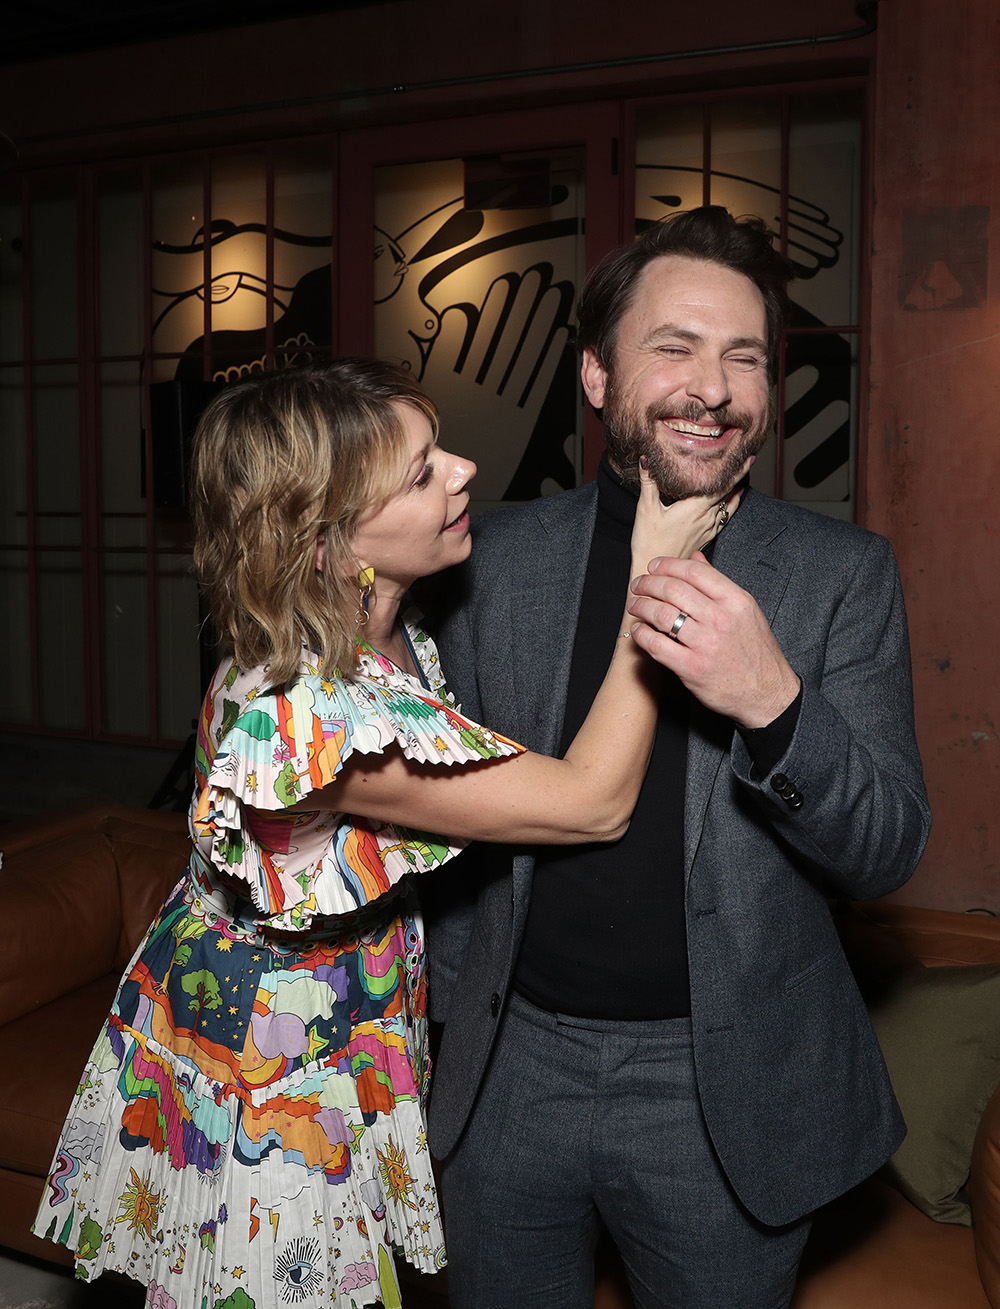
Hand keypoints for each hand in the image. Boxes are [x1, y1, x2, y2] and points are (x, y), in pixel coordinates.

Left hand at [626, 553, 799, 727]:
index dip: (668, 565)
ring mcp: (705, 644)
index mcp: (736, 601)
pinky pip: (657, 645)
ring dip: (641, 606)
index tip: (654, 566)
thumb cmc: (756, 652)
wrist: (767, 693)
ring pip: (662, 614)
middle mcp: (720, 620)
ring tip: (635, 605)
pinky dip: (642, 635)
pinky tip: (639, 631)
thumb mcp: (746, 610)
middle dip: (648, 583)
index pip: (694, 571)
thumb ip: (718, 584)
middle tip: (638, 585)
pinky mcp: (691, 668)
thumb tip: (696, 557)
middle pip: (673, 590)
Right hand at [629, 457, 750, 578]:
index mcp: (694, 508)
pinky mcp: (706, 537)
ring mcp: (708, 529)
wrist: (653, 571)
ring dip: (735, 491)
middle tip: (747, 460)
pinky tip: (732, 502)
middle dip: (738, 476)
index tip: (749, 458)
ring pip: (728, 506)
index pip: (722, 486)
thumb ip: (648, 482)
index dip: (736, 471)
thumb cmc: (649, 542)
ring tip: (742, 477)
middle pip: (728, 494)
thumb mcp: (646, 509)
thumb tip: (646, 459)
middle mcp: (706, 518)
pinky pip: (724, 518)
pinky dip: (730, 505)